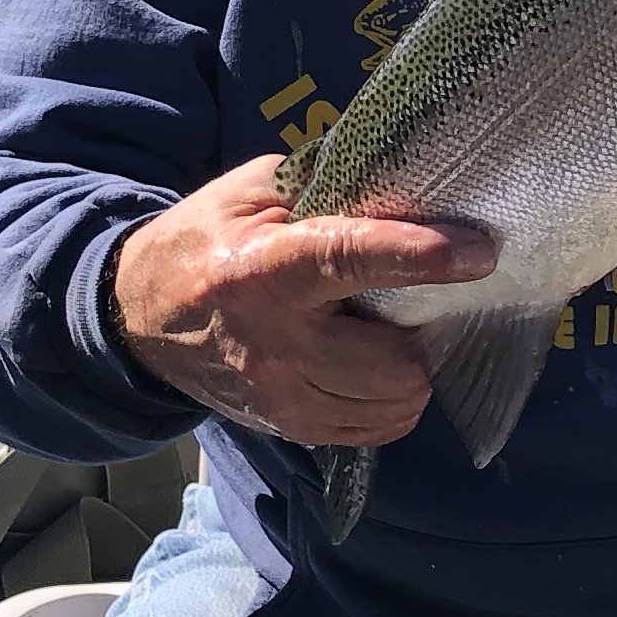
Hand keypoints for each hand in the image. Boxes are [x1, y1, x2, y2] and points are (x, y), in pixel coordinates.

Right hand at [109, 156, 495, 446]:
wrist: (138, 317)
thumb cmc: (205, 240)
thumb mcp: (251, 192)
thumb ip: (324, 187)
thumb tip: (406, 187)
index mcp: (262, 270)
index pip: (347, 260)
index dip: (418, 255)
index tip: (478, 251)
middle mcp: (273, 344)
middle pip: (393, 361)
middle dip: (426, 330)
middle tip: (422, 302)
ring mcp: (280, 397)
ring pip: (393, 403)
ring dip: (413, 368)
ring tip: (393, 333)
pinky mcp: (286, 428)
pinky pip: (373, 429)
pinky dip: (393, 400)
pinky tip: (377, 368)